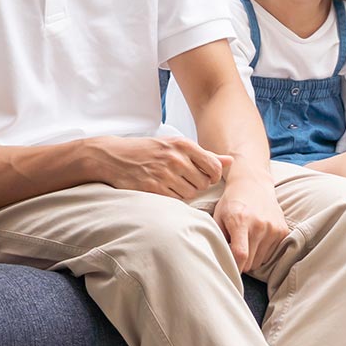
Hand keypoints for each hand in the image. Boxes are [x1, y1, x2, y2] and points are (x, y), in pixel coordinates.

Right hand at [94, 136, 229, 199]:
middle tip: (184, 179)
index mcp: (183, 145)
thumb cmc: (150, 151)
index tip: (205, 177)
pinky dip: (172, 198)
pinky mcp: (152, 188)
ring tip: (172, 183)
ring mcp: (163, 174)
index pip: (214, 167)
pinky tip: (163, 189)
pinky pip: (175, 200)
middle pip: (203, 183)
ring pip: (190, 193)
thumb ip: (205, 155)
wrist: (115, 157)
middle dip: (198, 184)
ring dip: (184, 192)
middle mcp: (175, 158)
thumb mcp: (176, 146)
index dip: (213, 176)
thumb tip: (230, 162)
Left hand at [212, 163, 289, 273]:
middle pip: (250, 262)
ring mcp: (273, 228)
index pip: (240, 255)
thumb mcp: (218, 216)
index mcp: (241, 220)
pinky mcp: (283, 230)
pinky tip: (257, 237)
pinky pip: (270, 254)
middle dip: (241, 262)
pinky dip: (262, 251)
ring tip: (246, 241)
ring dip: (252, 257)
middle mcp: (260, 224)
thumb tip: (218, 262)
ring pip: (260, 261)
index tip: (228, 269)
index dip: (234, 267)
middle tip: (235, 250)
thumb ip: (218, 239)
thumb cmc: (232, 202)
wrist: (253, 183)